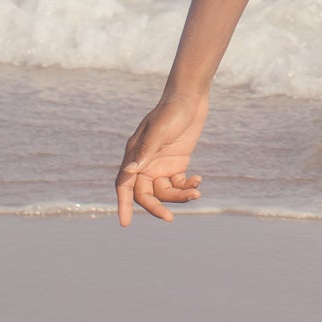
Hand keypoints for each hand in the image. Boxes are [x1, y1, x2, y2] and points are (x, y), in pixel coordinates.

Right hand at [114, 91, 207, 225]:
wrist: (190, 98)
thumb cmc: (171, 112)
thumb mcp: (158, 131)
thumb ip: (145, 152)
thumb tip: (129, 172)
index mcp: (134, 155)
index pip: (125, 185)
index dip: (123, 204)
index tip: (125, 223)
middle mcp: (146, 163)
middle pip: (146, 194)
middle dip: (157, 206)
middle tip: (169, 218)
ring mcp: (162, 165)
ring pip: (165, 191)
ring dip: (179, 196)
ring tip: (196, 192)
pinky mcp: (178, 164)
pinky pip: (179, 184)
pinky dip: (188, 186)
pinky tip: (198, 180)